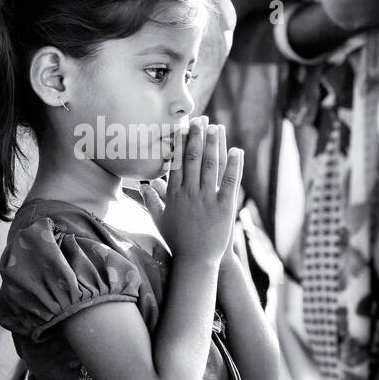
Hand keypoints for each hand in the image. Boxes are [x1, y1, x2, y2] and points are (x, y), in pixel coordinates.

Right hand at [144, 117, 242, 264]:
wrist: (195, 261)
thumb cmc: (177, 241)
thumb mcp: (159, 221)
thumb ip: (150, 201)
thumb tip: (141, 186)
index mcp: (175, 194)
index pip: (177, 162)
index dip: (180, 142)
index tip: (182, 126)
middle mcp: (190, 193)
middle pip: (194, 158)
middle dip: (197, 136)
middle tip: (200, 118)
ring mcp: (207, 200)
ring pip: (211, 166)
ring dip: (214, 144)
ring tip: (217, 126)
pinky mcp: (224, 208)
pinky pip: (229, 182)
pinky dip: (234, 165)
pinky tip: (237, 150)